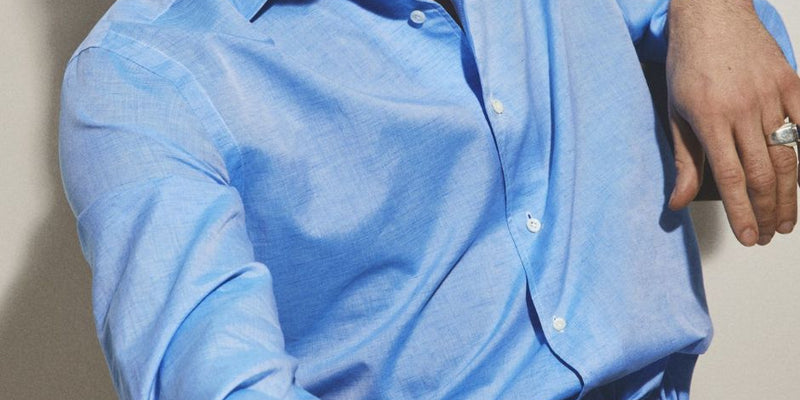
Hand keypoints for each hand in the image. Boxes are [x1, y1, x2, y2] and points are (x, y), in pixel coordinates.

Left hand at [666, 0, 799, 245]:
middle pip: (763, 173)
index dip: (742, 212)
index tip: (749, 237)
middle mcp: (743, 110)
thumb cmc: (689, 63)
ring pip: (788, 155)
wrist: (711, 15)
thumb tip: (676, 203)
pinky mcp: (791, 82)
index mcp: (710, 120)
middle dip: (767, 211)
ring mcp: (771, 95)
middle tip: (769, 234)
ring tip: (786, 220)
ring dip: (789, 194)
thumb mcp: (675, 113)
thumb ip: (683, 160)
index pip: (731, 178)